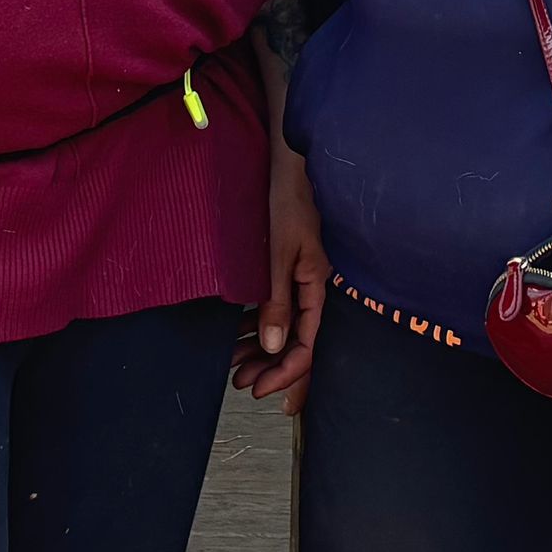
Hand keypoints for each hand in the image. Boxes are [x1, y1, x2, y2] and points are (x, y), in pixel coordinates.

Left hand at [232, 145, 327, 400]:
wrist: (288, 162)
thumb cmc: (288, 200)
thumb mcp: (280, 253)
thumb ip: (277, 300)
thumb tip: (272, 345)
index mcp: (317, 286)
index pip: (306, 346)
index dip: (285, 373)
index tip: (259, 389)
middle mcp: (313, 287)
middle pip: (297, 341)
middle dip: (270, 367)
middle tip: (241, 382)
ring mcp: (302, 277)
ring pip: (285, 326)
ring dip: (261, 348)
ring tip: (234, 363)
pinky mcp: (289, 266)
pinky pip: (277, 306)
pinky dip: (258, 323)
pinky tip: (240, 332)